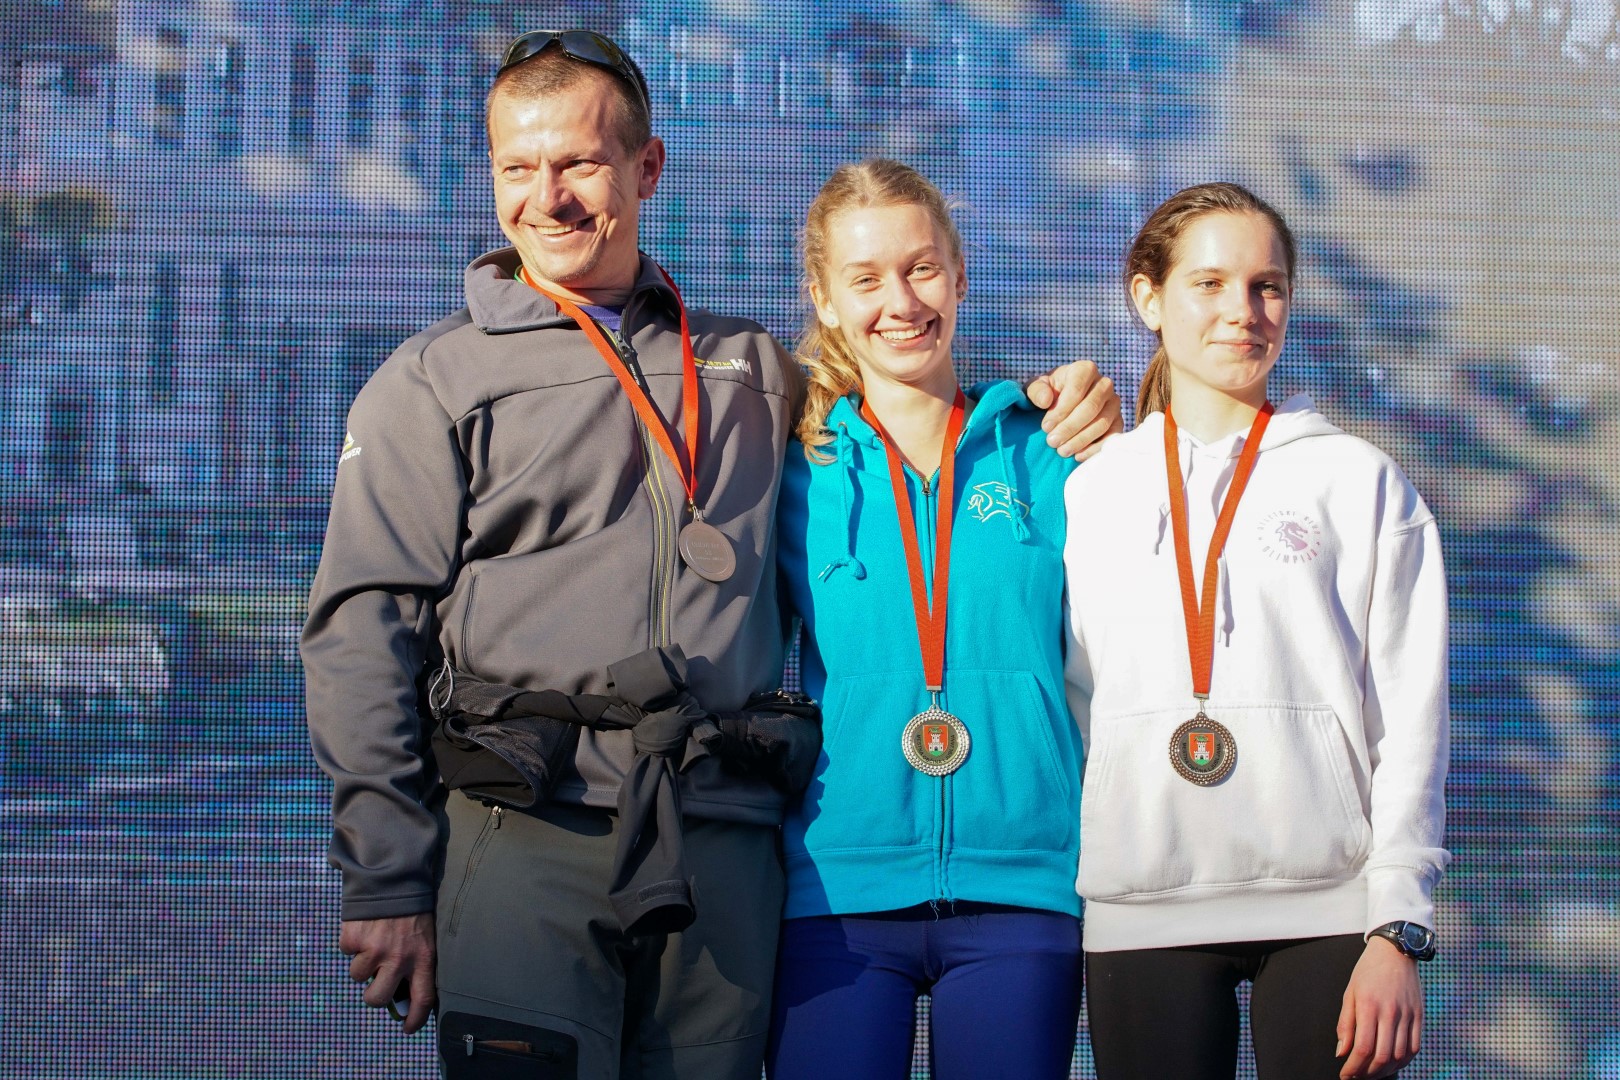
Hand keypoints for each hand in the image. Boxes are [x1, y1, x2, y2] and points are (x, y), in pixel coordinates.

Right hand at [339, 913, 436, 1033]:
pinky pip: (347, 952)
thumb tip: (404, 995)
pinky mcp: (354, 938)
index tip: (408, 1027)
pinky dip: (352, 943)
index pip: (423, 999)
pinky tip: (365, 928)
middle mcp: (398, 958)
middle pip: (377, 998)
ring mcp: (374, 949)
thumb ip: (418, 963)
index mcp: (422, 958)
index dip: (415, 1019)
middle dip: (373, 996)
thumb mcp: (426, 937)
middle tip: (374, 986)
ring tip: (373, 941)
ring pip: (357, 975)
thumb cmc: (413, 912)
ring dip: (362, 963)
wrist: (395, 879)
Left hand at [1025, 361, 1124, 460]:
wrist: (1061, 404)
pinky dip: (1095, 449)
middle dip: (1069, 427)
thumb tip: (1046, 400)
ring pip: (1101, 423)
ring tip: (1061, 451)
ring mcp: (1114, 403)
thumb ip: (1036, 391)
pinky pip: (1112, 436)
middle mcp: (1104, 384)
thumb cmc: (1047, 394)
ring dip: (1080, 440)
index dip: (1061, 410)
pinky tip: (1077, 455)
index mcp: (1084, 370)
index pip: (1076, 389)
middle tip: (1052, 442)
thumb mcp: (1035, 389)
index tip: (1045, 427)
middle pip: (1090, 407)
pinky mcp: (1118, 422)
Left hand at [1336, 936, 1423, 1078]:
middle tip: (1357, 1076)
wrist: (1396, 951)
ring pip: (1399, 1056)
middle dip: (1367, 1073)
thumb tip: (1341, 1052)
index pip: (1362, 1048)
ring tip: (1372, 1072)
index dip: (1353, 1067)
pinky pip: (1414, 1047)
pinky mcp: (1420, 1016)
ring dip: (1385, 1070)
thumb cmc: (1368, 971)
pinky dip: (1403, 1061)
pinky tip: (1392, 1064)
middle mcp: (1391, 1013)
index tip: (1345, 1074)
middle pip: (1382, 1056)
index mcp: (1369, 1006)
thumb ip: (1345, 1024)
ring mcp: (1408, 1015)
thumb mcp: (1350, 993)